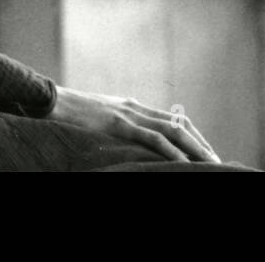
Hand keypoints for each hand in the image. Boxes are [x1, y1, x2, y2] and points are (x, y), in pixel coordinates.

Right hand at [46, 86, 220, 162]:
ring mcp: (128, 115)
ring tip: (210, 164)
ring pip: (172, 131)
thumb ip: (113, 126)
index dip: (192, 136)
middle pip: (178, 125)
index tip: (205, 152)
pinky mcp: (119, 124)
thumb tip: (123, 141)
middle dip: (200, 144)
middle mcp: (135, 108)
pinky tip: (182, 163)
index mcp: (131, 107)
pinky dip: (171, 151)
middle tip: (217, 162)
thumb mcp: (95, 120)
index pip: (171, 120)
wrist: (47, 99)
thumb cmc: (66, 114)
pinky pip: (152, 139)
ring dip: (194, 148)